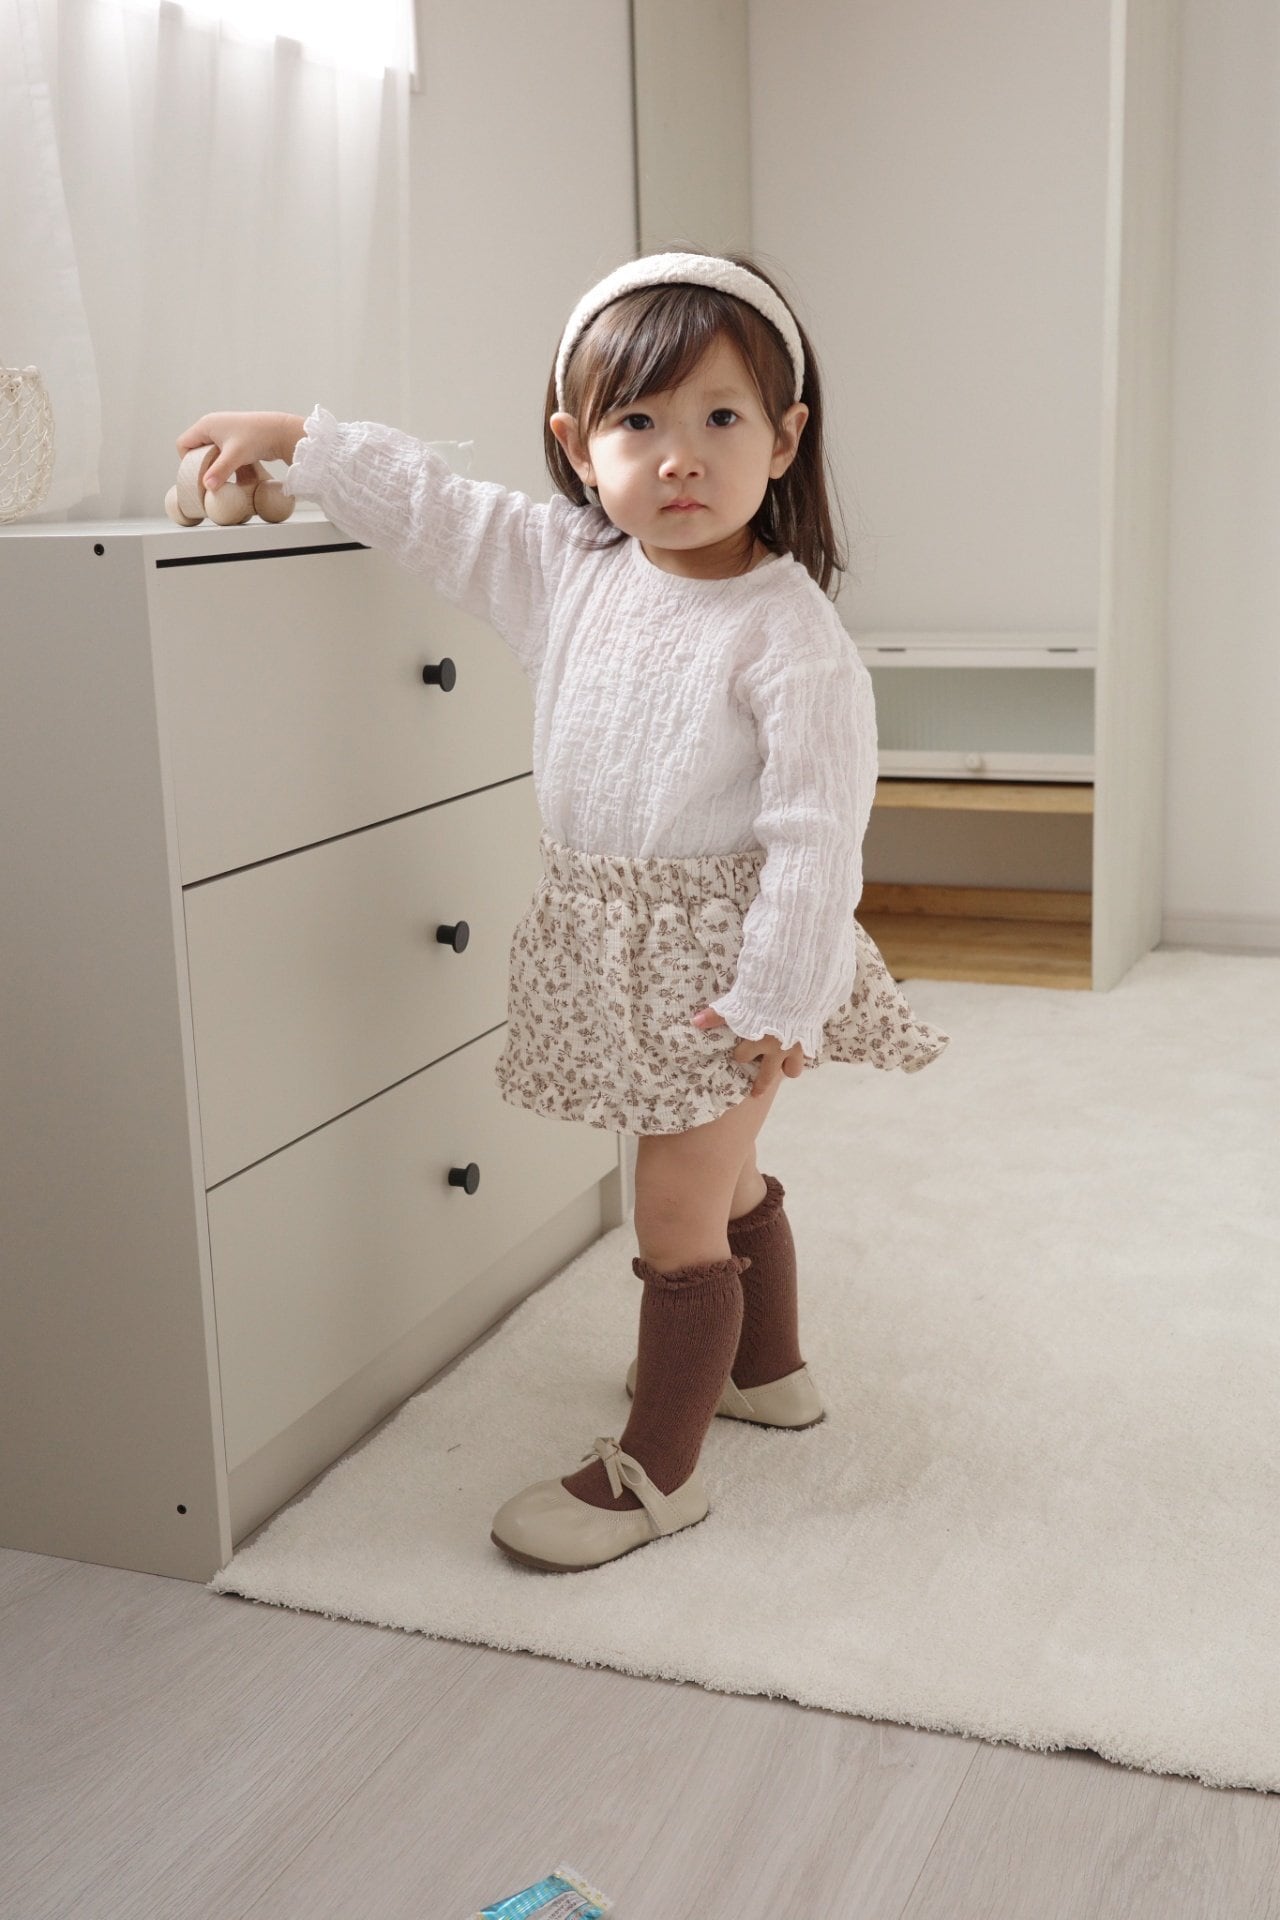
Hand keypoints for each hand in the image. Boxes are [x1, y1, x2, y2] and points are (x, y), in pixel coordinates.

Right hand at [175, 411, 305, 489]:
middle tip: (209, 479)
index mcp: (206, 425)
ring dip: (214, 466)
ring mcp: (225, 432)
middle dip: (200, 465)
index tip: (199, 475)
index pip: (183, 444)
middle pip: (195, 449)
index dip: (187, 461)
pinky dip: (226, 464)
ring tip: (221, 478)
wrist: (281, 431)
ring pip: (210, 453)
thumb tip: (207, 487)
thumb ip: (220, 471)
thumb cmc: (257, 438)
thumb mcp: (235, 456)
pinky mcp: (236, 440)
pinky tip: (234, 474)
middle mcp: (213, 426)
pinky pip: (223, 454)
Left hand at [691, 1007, 804, 1097]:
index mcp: (756, 1042)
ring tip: (784, 1066)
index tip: (739, 1053)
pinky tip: (800, 1045)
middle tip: (755, 1093)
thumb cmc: (765, 996)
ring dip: (787, 1069)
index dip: (739, 1054)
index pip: (741, 1057)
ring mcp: (796, 1047)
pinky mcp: (811, 1039)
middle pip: (767, 1076)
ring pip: (792, 1070)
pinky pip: (808, 1053)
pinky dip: (802, 1052)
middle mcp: (776, 1050)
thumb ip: (717, 1015)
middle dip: (760, 1085)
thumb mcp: (738, 1004)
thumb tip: (695, 1022)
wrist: (797, 987)